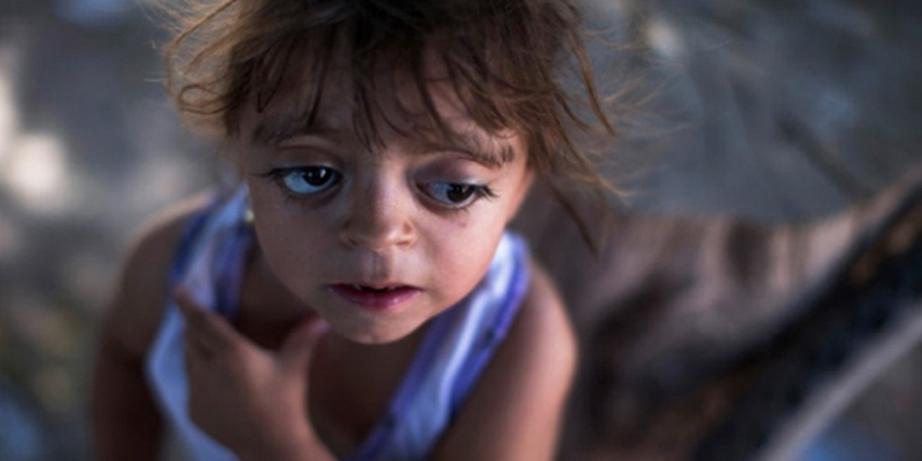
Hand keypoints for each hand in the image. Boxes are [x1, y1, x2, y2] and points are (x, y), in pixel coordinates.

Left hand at [174, 288, 332, 460]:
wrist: (271, 445)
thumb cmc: (286, 402)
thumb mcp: (294, 367)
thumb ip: (304, 339)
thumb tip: (322, 317)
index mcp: (233, 353)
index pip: (203, 321)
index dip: (188, 303)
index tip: (177, 288)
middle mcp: (209, 370)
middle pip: (191, 338)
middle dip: (194, 326)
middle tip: (200, 318)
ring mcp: (198, 392)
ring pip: (189, 362)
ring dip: (196, 351)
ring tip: (210, 349)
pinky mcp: (194, 411)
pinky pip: (192, 386)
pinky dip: (200, 378)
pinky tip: (219, 384)